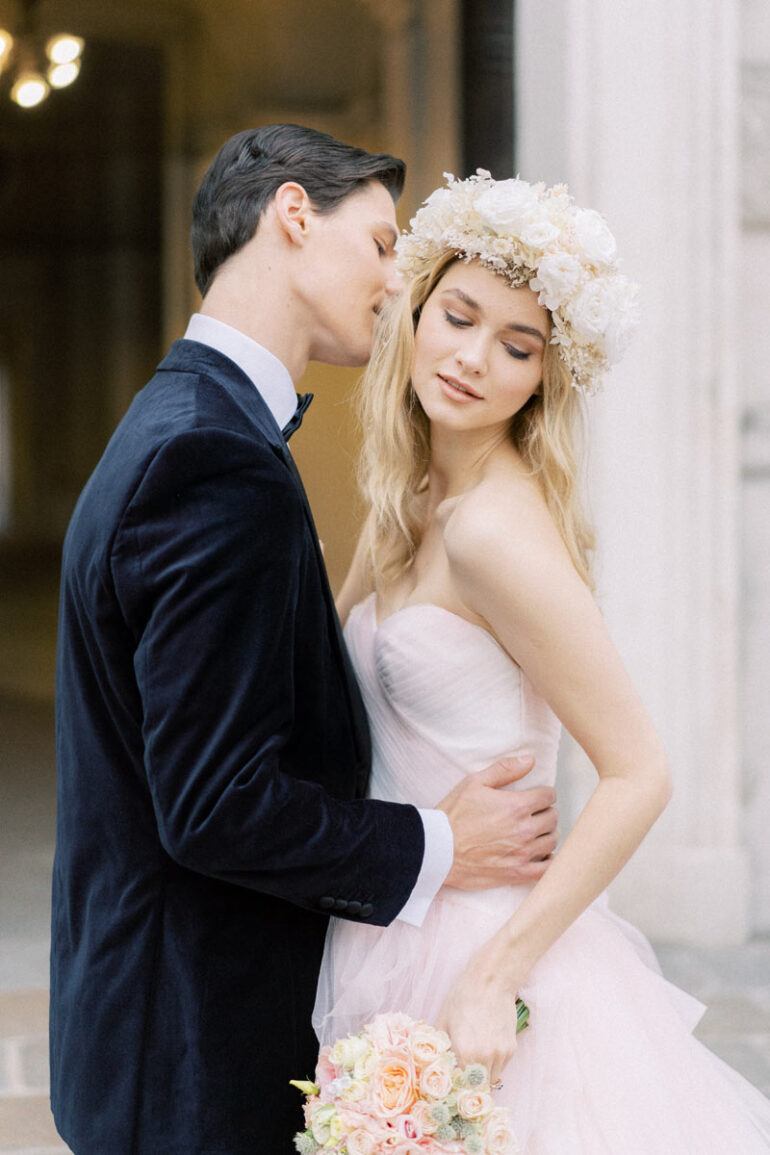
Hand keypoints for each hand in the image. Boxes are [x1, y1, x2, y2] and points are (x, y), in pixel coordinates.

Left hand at [436, 964, 520, 1083]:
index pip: (461, 1087)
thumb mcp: (443, 1022)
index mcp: (465, 1053)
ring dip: (481, 1076)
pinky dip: (492, 1065)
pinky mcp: (511, 1049)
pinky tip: (484, 1048)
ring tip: (472, 1060)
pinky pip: (500, 1068)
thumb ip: (440, 1048)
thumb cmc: (463, 998)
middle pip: (477, 1088)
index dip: (455, 1088)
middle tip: (460, 1075)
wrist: (491, 982)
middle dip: (468, 1085)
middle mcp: (485, 1058)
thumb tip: (437, 1065)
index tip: (451, 1084)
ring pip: (491, 1080)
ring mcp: (501, 1055)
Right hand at [437, 756, 557, 889]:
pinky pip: (546, 869)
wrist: (437, 849)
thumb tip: (530, 760)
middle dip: (546, 812)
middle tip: (536, 813)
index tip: (537, 796)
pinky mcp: (516, 874)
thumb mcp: (474, 782)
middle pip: (553, 818)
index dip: (544, 793)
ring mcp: (522, 854)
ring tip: (537, 832)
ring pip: (552, 841)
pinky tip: (541, 854)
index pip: (548, 796)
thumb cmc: (453, 815)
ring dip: (548, 834)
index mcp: (516, 806)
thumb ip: (505, 769)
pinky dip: (549, 861)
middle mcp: (524, 830)